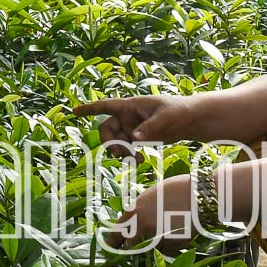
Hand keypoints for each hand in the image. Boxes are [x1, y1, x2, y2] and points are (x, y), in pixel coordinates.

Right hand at [72, 94, 191, 154]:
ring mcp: (132, 128)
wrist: (192, 121)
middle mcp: (128, 116)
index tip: (74, 111)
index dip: (89, 109)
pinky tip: (140, 161)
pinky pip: (126, 148)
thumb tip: (133, 138)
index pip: (106, 105)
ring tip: (135, 160)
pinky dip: (130, 156)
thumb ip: (149, 128)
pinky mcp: (139, 138)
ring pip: (116, 142)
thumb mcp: (166, 118)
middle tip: (120, 153)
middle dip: (110, 142)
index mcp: (131, 105)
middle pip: (107, 129)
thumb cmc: (179, 112)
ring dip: (121, 152)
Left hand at [105, 173, 196, 251]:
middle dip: (133, 247)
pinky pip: (169, 251)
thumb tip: (135, 220)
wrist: (201, 194)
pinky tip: (184, 231)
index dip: (113, 240)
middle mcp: (142, 224)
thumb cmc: (179, 188)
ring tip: (173, 226)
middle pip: (131, 245)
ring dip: (158, 243)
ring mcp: (156, 236)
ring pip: (152, 248)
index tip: (110, 247)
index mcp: (135, 209)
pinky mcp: (171, 245)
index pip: (117, 230)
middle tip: (139, 248)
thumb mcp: (154, 195)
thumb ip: (142, 209)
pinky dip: (174, 246)